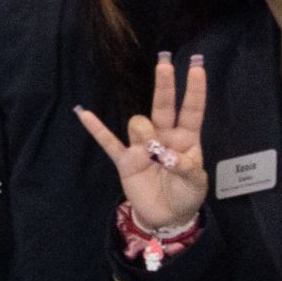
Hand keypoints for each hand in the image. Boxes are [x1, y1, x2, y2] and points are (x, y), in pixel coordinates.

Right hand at [75, 52, 209, 235]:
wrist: (167, 217)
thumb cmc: (186, 195)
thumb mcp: (197, 184)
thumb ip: (187, 167)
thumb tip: (167, 155)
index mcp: (186, 139)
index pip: (191, 110)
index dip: (194, 90)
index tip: (196, 67)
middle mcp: (164, 137)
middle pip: (163, 106)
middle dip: (165, 85)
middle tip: (164, 63)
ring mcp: (143, 147)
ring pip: (139, 124)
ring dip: (144, 132)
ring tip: (152, 152)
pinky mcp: (125, 161)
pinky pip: (109, 142)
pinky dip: (97, 129)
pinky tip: (84, 114)